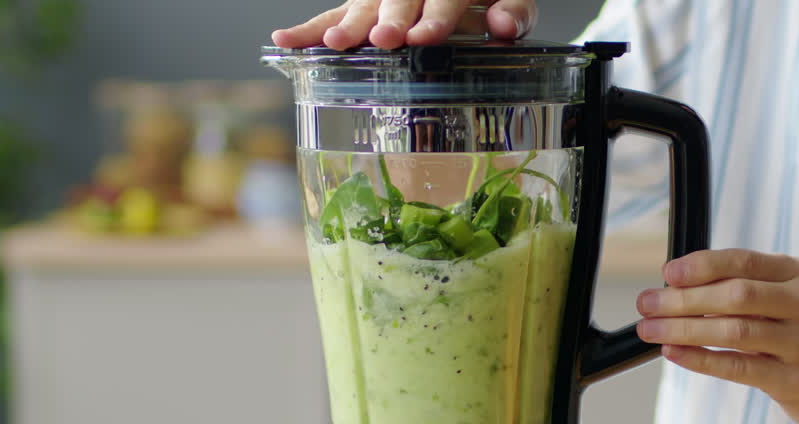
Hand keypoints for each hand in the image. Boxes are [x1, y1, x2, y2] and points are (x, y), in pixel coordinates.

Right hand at [272, 0, 536, 50]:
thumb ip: (514, 11)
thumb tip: (502, 24)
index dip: (435, 16)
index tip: (424, 37)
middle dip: (391, 18)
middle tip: (384, 39)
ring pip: (363, 4)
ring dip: (349, 25)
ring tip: (337, 45)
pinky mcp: (363, 5)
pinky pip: (334, 14)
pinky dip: (310, 30)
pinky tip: (284, 42)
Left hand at [636, 249, 798, 423]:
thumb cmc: (796, 335)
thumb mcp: (780, 301)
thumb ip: (739, 289)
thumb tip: (673, 288)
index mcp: (798, 274)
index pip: (743, 261)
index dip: (702, 266)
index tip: (667, 274)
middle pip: (736, 295)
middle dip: (684, 299)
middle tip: (647, 304)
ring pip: (736, 331)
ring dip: (685, 329)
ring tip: (651, 330)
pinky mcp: (795, 380)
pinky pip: (739, 367)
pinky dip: (701, 359)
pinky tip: (674, 353)